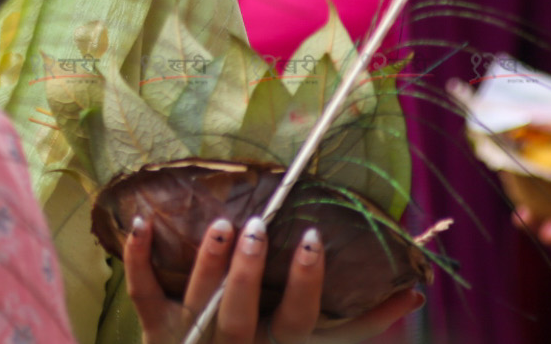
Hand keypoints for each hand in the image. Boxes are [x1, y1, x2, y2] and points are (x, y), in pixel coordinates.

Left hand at [127, 215, 422, 343]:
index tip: (314, 238)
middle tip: (259, 227)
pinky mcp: (155, 327)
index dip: (306, 284)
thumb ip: (362, 322)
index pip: (297, 321)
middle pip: (240, 317)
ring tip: (222, 223)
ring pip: (195, 304)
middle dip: (248, 274)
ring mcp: (190, 338)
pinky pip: (141, 292)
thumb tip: (414, 292)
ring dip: (207, 263)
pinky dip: (136, 257)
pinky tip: (140, 220)